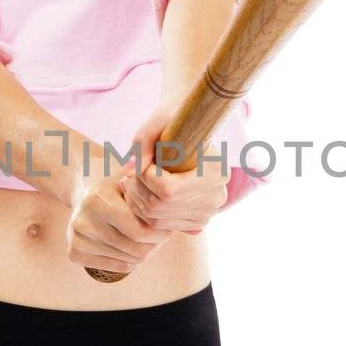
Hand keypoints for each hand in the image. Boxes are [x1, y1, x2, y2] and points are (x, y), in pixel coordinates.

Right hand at [66, 145, 172, 276]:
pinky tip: (131, 244)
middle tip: (160, 233)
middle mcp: (83, 221)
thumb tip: (196, 230)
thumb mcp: (138, 182)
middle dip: (155, 243)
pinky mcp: (74, 253)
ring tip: (145, 237)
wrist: (86, 190)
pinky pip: (118, 266)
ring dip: (145, 251)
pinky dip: (131, 259)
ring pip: (130, 259)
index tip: (167, 224)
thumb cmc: (121, 186)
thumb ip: (161, 197)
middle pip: (137, 249)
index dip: (160, 232)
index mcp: (98, 200)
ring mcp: (76, 238)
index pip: (140, 232)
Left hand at [120, 103, 229, 236]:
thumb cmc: (174, 120)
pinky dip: (144, 212)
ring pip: (158, 219)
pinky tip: (141, 192)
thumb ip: (142, 144)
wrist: (192, 127)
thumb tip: (128, 171)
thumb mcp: (157, 123)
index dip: (145, 178)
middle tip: (129, 174)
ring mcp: (209, 211)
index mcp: (216, 170)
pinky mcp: (198, 221)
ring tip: (131, 182)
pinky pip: (162, 225)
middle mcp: (218, 195)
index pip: (169, 190)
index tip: (141, 163)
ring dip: (137, 201)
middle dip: (137, 190)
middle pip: (161, 206)